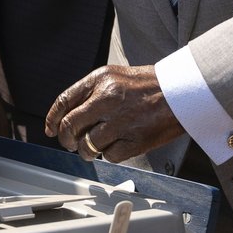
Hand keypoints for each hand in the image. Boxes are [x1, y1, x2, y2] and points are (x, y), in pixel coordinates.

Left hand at [45, 65, 183, 163]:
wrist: (181, 91)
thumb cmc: (148, 85)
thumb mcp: (114, 76)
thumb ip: (89, 92)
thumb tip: (64, 117)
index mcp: (100, 79)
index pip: (64, 101)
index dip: (52, 119)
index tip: (51, 130)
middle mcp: (108, 98)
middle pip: (70, 126)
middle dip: (66, 139)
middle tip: (70, 143)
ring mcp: (121, 121)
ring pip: (87, 145)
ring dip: (86, 151)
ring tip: (93, 148)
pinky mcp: (135, 140)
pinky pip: (109, 156)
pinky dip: (109, 154)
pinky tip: (117, 145)